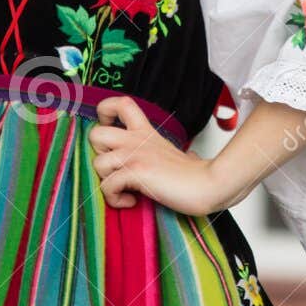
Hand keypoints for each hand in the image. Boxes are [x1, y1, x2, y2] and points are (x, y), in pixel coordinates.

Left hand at [90, 97, 242, 214]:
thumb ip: (176, 154)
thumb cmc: (196, 175)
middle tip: (114, 168)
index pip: (121, 103)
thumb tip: (192, 159)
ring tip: (123, 189)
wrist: (209, 185)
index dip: (106, 112)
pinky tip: (131, 201)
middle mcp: (137, 140)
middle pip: (96, 133)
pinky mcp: (137, 173)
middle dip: (98, 154)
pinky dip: (115, 199)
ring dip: (105, 181)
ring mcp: (136, 156)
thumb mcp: (182, 154)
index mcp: (146, 133)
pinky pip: (107, 186)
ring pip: (98, 162)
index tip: (109, 128)